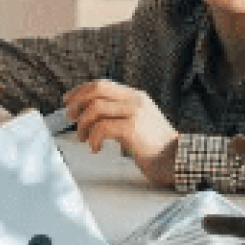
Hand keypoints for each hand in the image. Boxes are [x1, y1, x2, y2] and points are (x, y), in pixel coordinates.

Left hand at [63, 80, 178, 185]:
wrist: (176, 159)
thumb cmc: (155, 146)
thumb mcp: (137, 122)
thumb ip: (118, 115)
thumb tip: (88, 115)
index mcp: (136, 96)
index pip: (102, 84)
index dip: (81, 91)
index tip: (68, 101)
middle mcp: (135, 100)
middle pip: (96, 90)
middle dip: (77, 103)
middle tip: (69, 117)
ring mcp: (135, 112)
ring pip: (95, 108)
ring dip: (83, 125)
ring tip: (84, 138)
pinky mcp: (132, 127)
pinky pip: (101, 128)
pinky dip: (93, 139)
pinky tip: (96, 148)